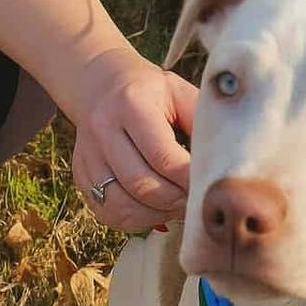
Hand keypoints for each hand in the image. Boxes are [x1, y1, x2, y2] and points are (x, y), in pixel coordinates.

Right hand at [71, 47, 197, 231]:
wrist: (101, 85)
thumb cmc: (152, 92)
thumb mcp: (179, 93)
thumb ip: (200, 122)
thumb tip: (224, 162)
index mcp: (132, 105)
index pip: (163, 157)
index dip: (189, 180)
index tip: (210, 186)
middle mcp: (103, 130)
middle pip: (142, 185)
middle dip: (176, 201)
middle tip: (197, 202)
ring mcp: (88, 156)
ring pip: (122, 205)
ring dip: (157, 215)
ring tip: (178, 208)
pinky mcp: (81, 175)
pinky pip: (108, 212)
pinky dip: (136, 220)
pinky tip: (156, 211)